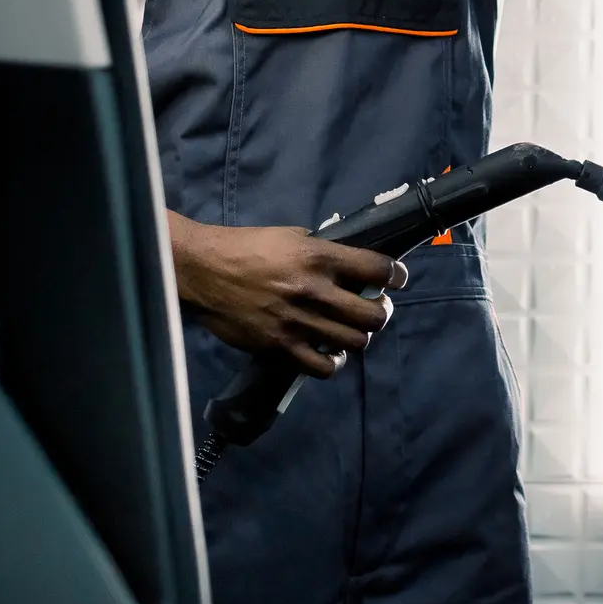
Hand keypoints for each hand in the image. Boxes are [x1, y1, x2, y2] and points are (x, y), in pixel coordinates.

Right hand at [168, 212, 408, 377]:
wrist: (205, 271)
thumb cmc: (247, 247)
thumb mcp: (291, 236)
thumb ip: (323, 250)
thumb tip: (349, 260)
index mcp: (319, 257)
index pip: (377, 269)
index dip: (395, 275)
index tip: (397, 279)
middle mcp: (314, 291)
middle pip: (374, 314)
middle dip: (382, 312)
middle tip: (377, 308)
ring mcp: (298, 322)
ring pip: (354, 341)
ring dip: (360, 336)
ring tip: (354, 330)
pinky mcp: (280, 346)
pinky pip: (323, 367)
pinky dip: (334, 362)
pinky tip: (332, 354)